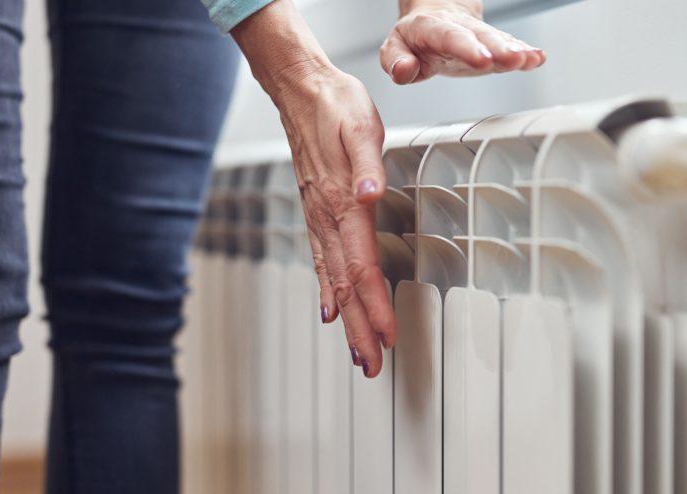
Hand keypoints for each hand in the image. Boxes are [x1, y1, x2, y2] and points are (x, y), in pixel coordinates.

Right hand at [233, 0, 395, 377]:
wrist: (299, 90)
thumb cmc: (335, 105)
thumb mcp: (360, 125)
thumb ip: (366, 163)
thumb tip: (370, 194)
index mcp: (341, 204)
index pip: (361, 267)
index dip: (375, 306)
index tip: (387, 337)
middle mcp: (326, 219)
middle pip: (345, 286)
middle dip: (360, 329)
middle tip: (372, 365)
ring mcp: (317, 219)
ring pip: (332, 280)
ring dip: (346, 318)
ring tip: (356, 350)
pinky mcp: (315, 213)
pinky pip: (321, 263)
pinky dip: (328, 291)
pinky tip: (331, 309)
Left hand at [381, 0, 545, 83]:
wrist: (433, 17)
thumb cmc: (414, 38)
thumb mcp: (394, 48)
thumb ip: (396, 61)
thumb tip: (405, 71)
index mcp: (431, 27)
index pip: (449, 37)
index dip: (467, 48)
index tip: (483, 61)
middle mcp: (458, 27)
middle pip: (480, 36)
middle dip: (498, 48)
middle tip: (513, 59)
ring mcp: (477, 35)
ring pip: (497, 39)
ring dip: (516, 50)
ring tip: (531, 59)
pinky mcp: (491, 45)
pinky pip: (509, 45)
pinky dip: (524, 52)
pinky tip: (538, 58)